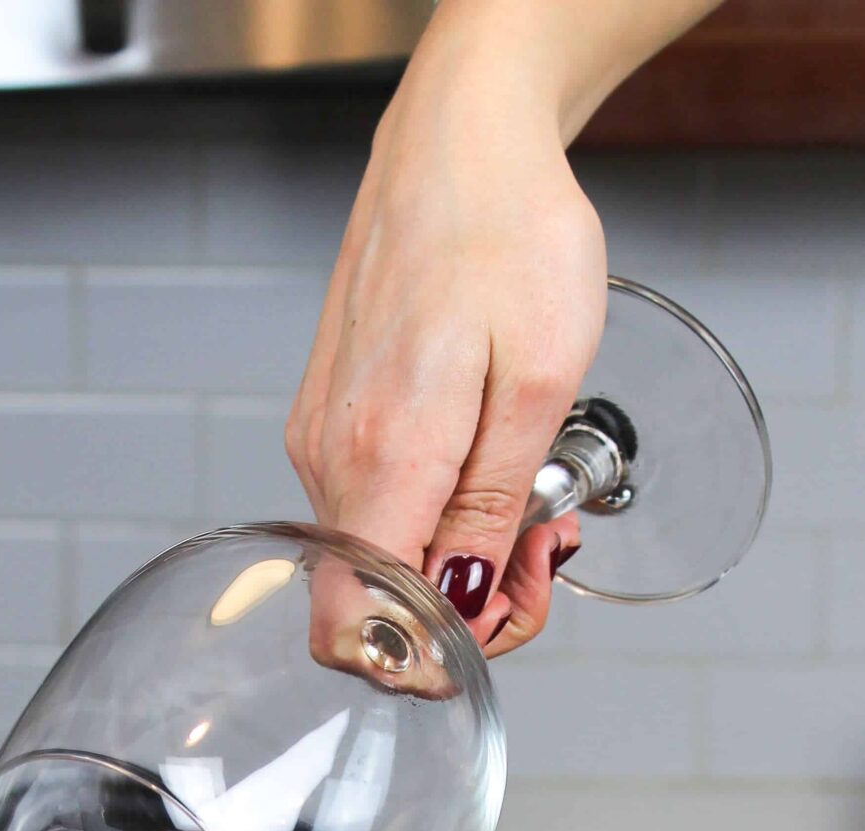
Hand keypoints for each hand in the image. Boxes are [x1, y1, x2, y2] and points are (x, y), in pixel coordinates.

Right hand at [285, 0, 603, 653]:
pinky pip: (373, 504)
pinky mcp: (330, 416)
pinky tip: (486, 468)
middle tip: (543, 553)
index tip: (501, 625)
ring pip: (377, 555)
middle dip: (468, 603)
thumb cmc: (510, 233)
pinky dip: (433, 511)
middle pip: (376, 601)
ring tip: (530, 498)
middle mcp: (330, 456)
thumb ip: (493, 510)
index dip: (428, 658)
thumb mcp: (543, 382)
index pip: (360, 628)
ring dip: (456, 554)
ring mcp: (321, 435)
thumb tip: (462, 605)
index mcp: (382, 458)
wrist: (462, 138)